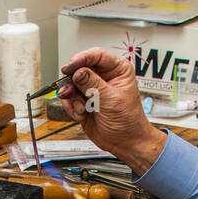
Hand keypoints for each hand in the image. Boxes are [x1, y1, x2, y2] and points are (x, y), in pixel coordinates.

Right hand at [58, 48, 166, 173]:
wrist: (125, 142)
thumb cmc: (128, 122)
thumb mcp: (111, 100)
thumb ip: (93, 84)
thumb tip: (78, 72)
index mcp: (117, 70)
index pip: (96, 55)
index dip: (81, 59)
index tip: (70, 67)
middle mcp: (104, 77)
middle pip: (79, 68)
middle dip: (74, 82)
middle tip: (72, 91)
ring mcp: (92, 89)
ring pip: (71, 84)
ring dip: (73, 98)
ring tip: (82, 108)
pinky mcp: (83, 101)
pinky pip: (69, 98)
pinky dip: (72, 108)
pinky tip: (83, 114)